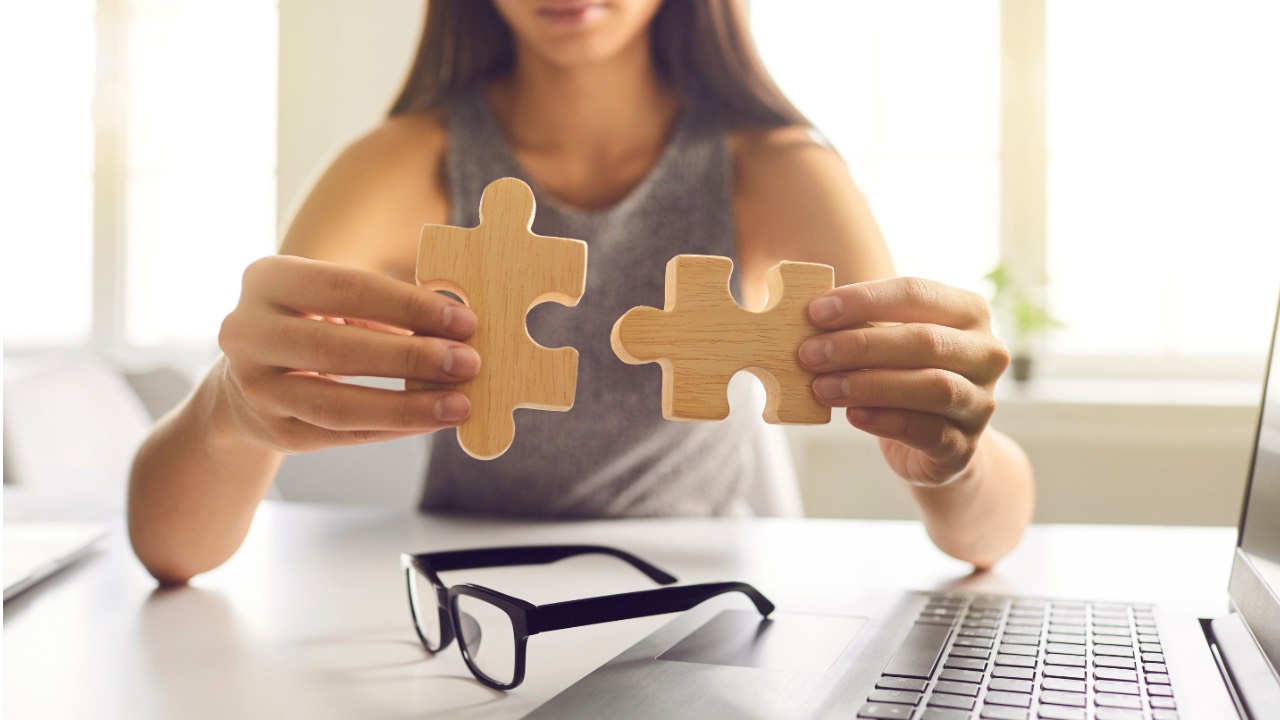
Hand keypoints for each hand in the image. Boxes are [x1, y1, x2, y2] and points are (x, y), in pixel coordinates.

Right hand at [216, 255, 480, 452]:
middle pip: (338, 349)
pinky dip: (394, 428)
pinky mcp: (273, 430)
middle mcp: (247, 333)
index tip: (464, 320)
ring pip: (338, 404)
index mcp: (267, 280)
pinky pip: (343, 434)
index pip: (346, 289)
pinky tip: (432, 420)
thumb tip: (457, 326)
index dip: (409, 306)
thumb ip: (387, 306)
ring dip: (407, 406)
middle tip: (467, 362)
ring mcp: (255, 388)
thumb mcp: (335, 300)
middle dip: (412, 357)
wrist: (251, 378)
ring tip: (459, 404)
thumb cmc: (314, 323)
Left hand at [798, 277, 1009, 486]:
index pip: (917, 294)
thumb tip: (810, 319)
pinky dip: (886, 421)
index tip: (816, 312)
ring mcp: (981, 402)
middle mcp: (986, 353)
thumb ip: (859, 326)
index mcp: (968, 312)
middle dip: (861, 346)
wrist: (936, 443)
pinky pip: (928, 431)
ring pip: (933, 386)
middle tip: (809, 353)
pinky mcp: (965, 445)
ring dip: (870, 384)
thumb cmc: (904, 375)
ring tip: (822, 387)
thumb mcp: (887, 343)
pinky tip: (852, 415)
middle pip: (925, 341)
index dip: (865, 300)